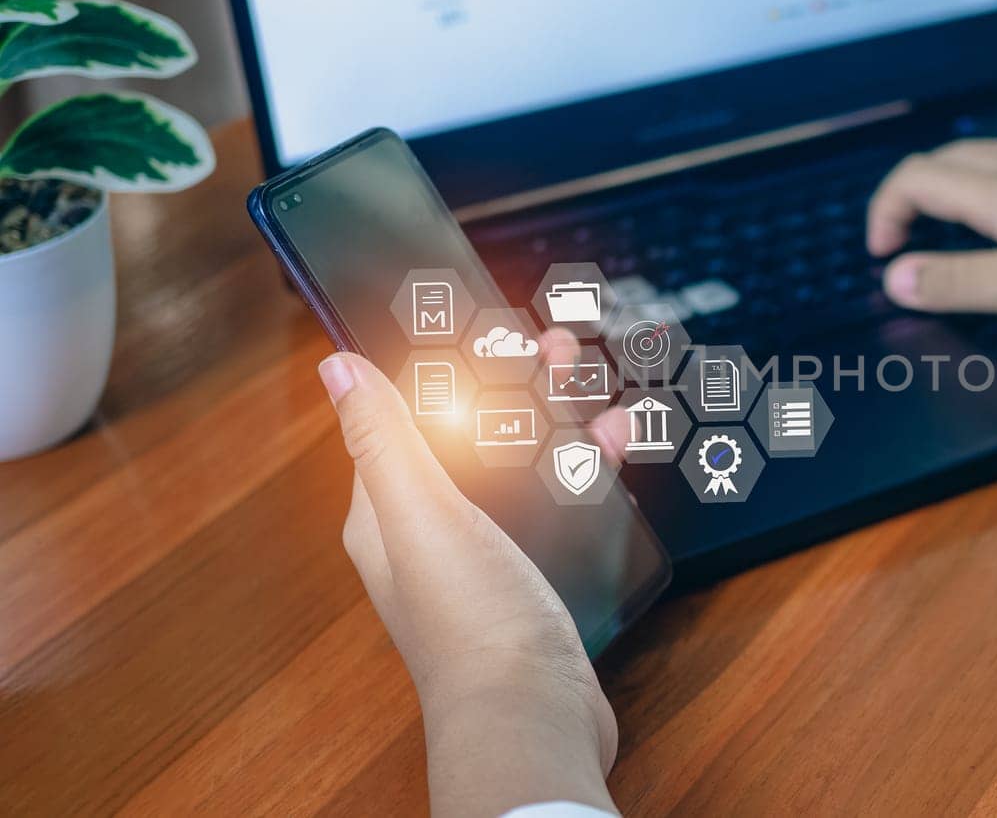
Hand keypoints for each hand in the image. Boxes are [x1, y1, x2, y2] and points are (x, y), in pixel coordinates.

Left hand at [318, 348, 618, 817]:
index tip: (490, 328)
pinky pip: (556, 502)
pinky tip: (612, 447)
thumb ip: (383, 438)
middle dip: (513, 384)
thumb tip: (338, 367)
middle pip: (471, 434)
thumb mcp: (420, 513)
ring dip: (554, 418)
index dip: (449, 367)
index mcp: (389, 512)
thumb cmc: (471, 623)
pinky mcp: (534, 577)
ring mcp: (485, 556)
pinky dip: (582, 467)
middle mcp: (432, 532)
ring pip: (520, 464)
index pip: (410, 416)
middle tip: (558, 346)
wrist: (532, 714)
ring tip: (591, 382)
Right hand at [867, 129, 996, 362]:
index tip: (883, 255)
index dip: (885, 213)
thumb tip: (896, 279)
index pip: (913, 178)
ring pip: (989, 159)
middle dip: (914, 199)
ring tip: (960, 231)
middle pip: (945, 162)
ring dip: (957, 190)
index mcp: (996, 185)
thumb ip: (954, 282)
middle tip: (907, 243)